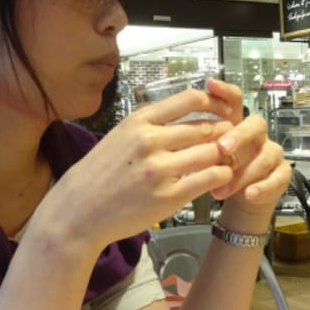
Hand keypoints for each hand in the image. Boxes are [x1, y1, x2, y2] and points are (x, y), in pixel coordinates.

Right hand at [45, 82, 240, 248]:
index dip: (213, 103)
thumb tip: (184, 111)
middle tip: (230, 137)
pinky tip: (220, 176)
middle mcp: (150, 141)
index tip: (221, 109)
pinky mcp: (168, 197)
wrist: (79, 210)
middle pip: (204, 127)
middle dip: (222, 132)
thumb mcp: (119, 135)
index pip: (190, 100)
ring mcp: (160, 170)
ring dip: (223, 154)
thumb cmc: (99, 173)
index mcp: (139, 122)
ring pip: (210, 152)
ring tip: (226, 157)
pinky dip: (220, 175)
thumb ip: (150, 122)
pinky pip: (208, 179)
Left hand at [204, 79, 291, 225]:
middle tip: (221, 148)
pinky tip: (249, 194)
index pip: (235, 100)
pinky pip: (277, 178)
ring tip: (221, 189)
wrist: (239, 199)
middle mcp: (256, 134)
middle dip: (238, 136)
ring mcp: (272, 152)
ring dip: (243, 172)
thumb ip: (199, 144)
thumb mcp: (206, 158)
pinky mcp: (282, 174)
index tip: (210, 85)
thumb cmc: (220, 172)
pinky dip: (262, 187)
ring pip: (265, 155)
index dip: (225, 91)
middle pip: (255, 124)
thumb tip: (177, 135)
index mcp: (236, 124)